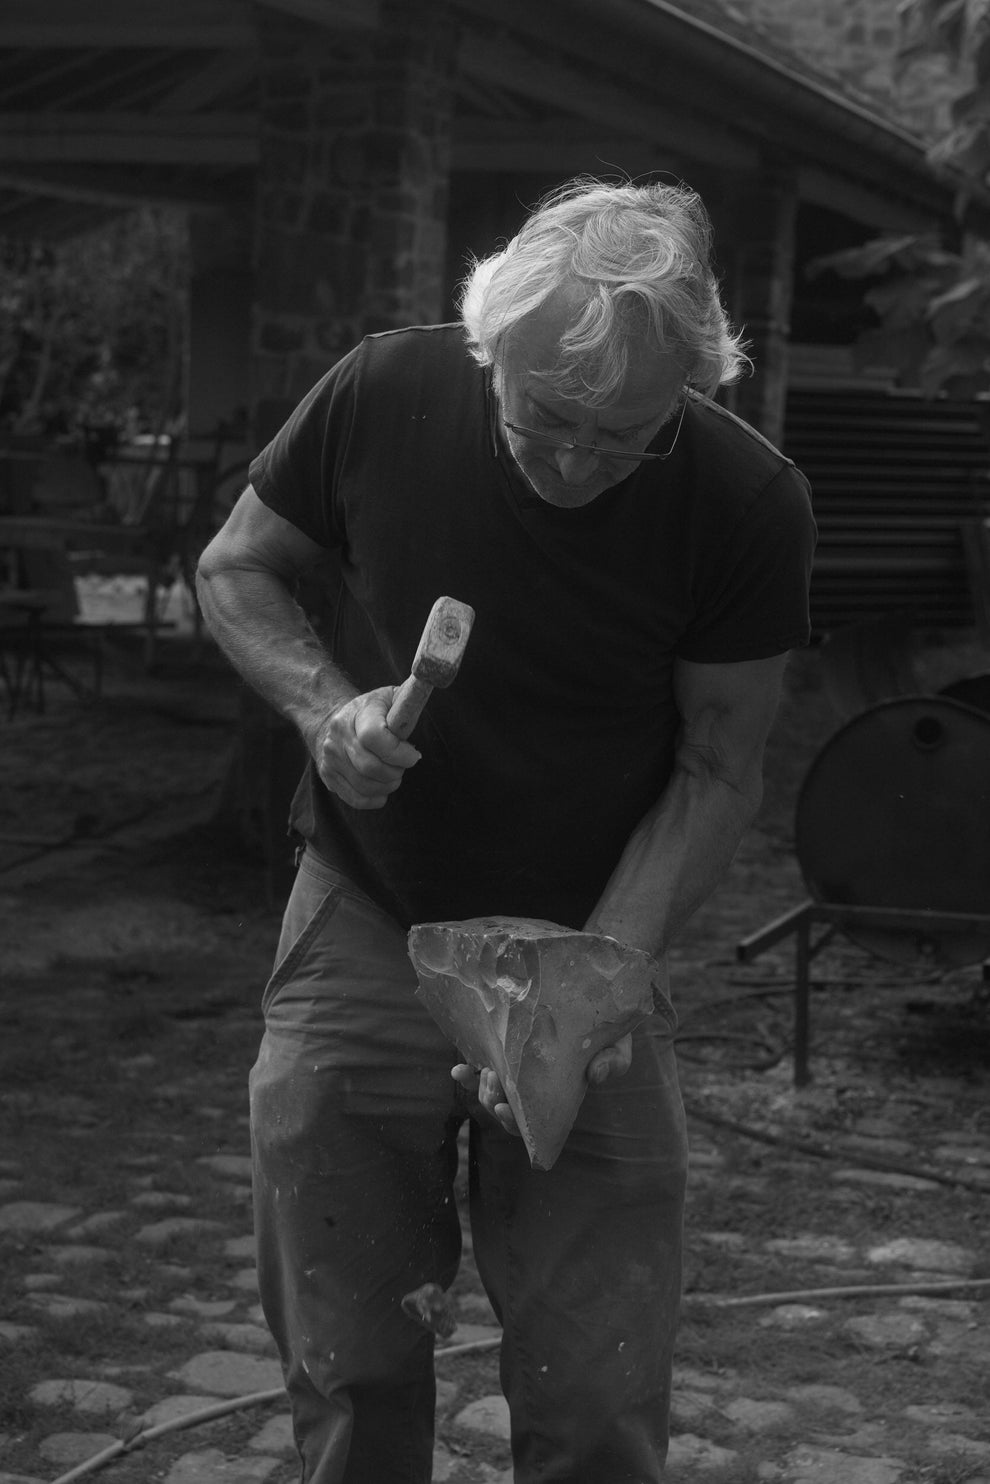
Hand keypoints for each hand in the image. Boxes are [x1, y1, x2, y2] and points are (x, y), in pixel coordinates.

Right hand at [313, 687, 420, 808]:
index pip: (373, 736)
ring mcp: (330, 758)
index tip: (413, 755)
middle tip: (403, 766)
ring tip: (394, 774)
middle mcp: (338, 736)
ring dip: (388, 785)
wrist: (332, 722)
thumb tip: (422, 703)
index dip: (398, 752)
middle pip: (371, 767)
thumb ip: (406, 704)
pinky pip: (356, 799)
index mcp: (356, 713)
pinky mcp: (328, 776)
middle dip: (396, 771)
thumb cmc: (372, 712)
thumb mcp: (389, 698)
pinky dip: (375, 799)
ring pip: (365, 786)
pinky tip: (382, 787)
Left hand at [451, 1031, 634, 1137]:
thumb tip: (598, 1075)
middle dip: (493, 1102)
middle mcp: (534, 1089)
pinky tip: (459, 1070)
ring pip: (489, 1094)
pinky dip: (467, 1075)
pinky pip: (479, 1071)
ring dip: (482, 1088)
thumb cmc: (607, 1029)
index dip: (514, 1124)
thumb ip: (615, 1060)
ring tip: (488, 1070)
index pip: (532, 1125)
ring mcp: (516, 1072)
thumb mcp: (618, 1043)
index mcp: (558, 1096)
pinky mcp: (503, 1053)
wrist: (592, 1003)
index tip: (504, 1110)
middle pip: (504, 1111)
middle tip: (495, 1082)